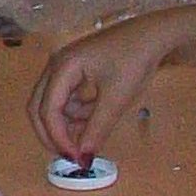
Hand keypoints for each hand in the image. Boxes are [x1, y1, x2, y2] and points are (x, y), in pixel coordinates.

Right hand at [27, 11, 176, 160]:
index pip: (48, 110)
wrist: (156, 36)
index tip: (76, 158)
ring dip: (67, 124)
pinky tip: (95, 118)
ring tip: (92, 134)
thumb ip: (96, 130)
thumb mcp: (117, 99)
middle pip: (39, 107)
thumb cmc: (135, 61)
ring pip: (53, 105)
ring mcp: (65, 67)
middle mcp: (57, 66)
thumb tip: (83, 160)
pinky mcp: (76, 71)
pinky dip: (77, 114)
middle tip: (71, 155)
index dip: (58, 138)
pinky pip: (67, 99)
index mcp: (63, 67)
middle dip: (52, 134)